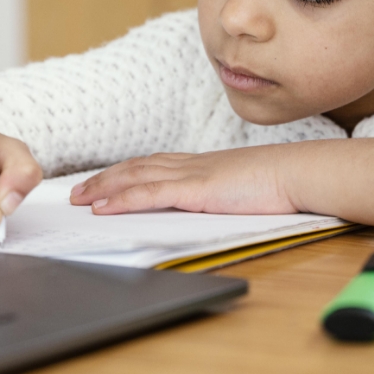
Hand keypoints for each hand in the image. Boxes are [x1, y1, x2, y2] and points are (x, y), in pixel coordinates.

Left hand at [69, 145, 299, 214]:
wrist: (297, 172)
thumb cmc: (277, 183)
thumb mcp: (239, 188)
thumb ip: (218, 195)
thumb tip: (208, 206)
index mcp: (200, 166)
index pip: (152, 165)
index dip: (123, 173)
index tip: (102, 181)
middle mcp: (190, 165)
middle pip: (136, 168)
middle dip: (103, 179)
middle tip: (76, 191)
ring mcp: (191, 175)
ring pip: (135, 178)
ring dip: (103, 188)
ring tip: (79, 199)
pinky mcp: (196, 190)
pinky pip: (150, 194)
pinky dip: (122, 200)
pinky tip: (103, 208)